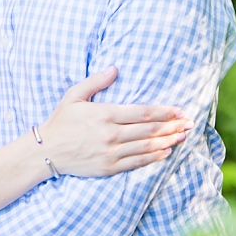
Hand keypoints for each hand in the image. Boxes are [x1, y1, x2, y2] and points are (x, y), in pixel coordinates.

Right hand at [39, 66, 192, 176]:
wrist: (46, 151)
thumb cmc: (61, 120)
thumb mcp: (74, 95)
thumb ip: (96, 81)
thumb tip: (115, 68)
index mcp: (105, 114)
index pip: (143, 112)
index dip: (164, 112)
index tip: (179, 110)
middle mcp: (111, 134)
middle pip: (149, 129)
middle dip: (172, 126)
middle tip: (189, 123)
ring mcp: (111, 152)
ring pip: (147, 146)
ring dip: (167, 141)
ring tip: (183, 136)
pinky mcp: (109, 167)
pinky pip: (137, 162)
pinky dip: (154, 157)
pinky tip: (166, 152)